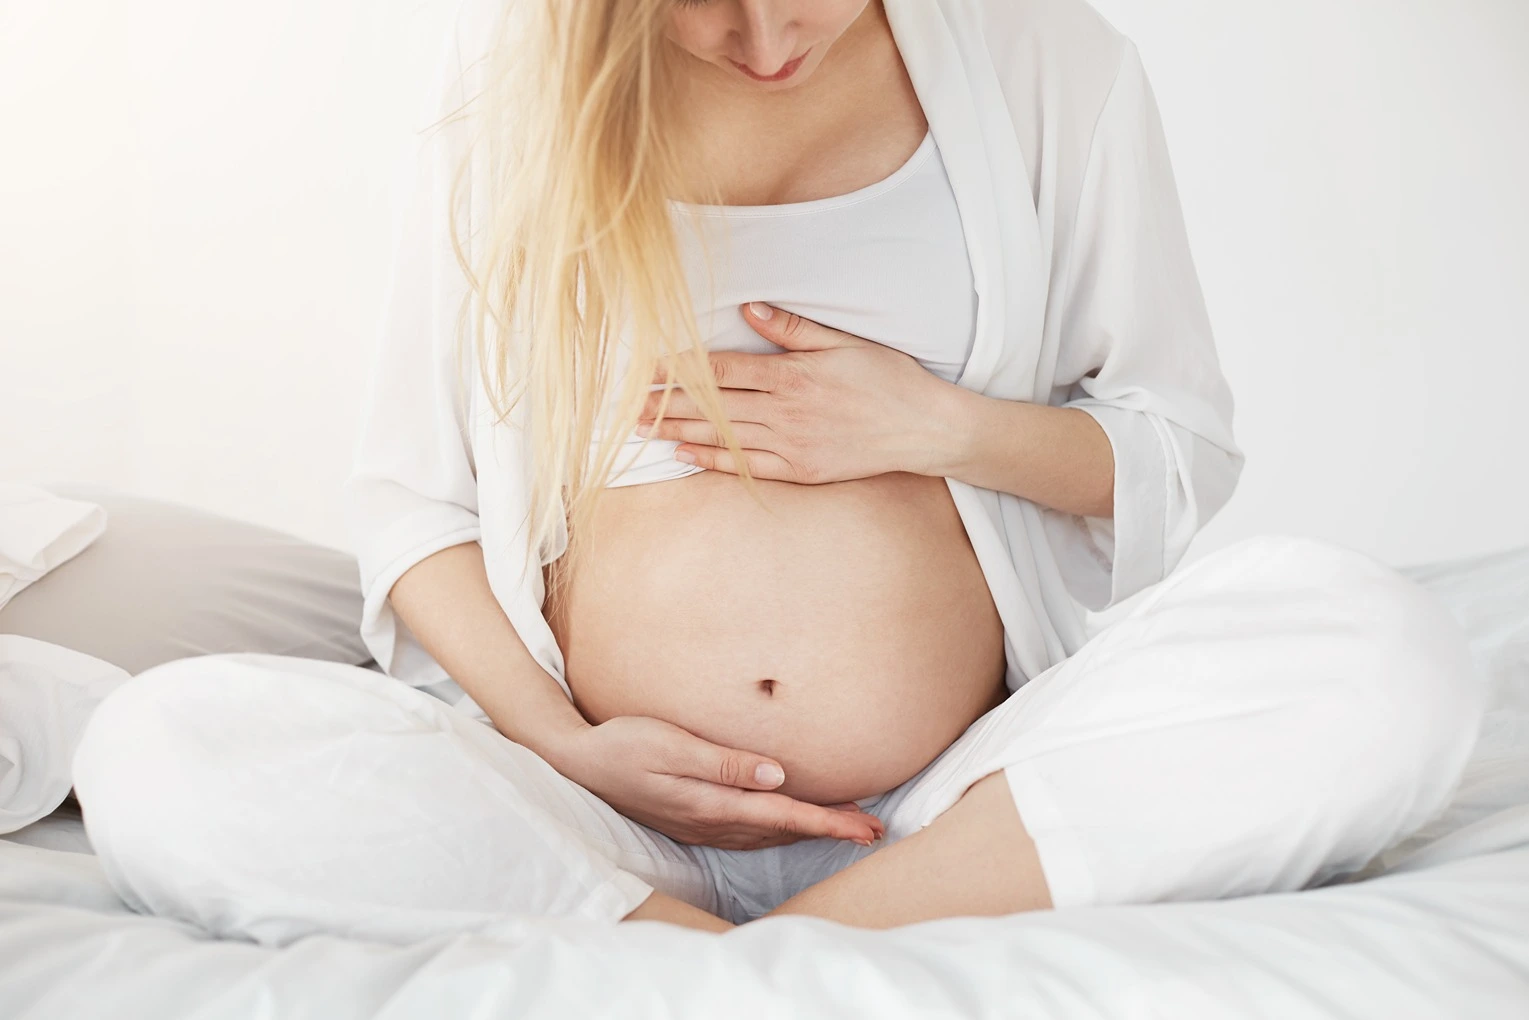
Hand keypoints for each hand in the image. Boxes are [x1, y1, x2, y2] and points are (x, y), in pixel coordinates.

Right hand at [541, 716, 884, 850]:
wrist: (578, 762)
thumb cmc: (623, 744)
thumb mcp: (672, 744)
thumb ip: (725, 762)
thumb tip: (779, 775)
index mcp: (712, 803)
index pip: (784, 814)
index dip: (829, 822)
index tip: (866, 827)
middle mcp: (712, 821)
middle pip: (784, 828)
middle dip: (830, 829)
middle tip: (874, 829)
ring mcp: (701, 824)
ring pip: (769, 831)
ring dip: (808, 828)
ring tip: (845, 824)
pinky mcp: (693, 818)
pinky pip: (750, 829)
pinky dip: (779, 826)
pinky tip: (789, 820)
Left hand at [636, 302, 960, 483]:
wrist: (923, 429)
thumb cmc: (888, 380)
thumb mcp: (845, 343)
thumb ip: (794, 329)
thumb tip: (752, 309)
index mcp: (794, 375)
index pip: (724, 371)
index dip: (682, 370)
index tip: (648, 368)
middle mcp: (787, 412)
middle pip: (714, 407)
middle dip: (667, 404)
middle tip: (627, 406)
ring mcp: (792, 445)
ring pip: (724, 438)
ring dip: (680, 434)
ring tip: (643, 431)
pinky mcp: (801, 470)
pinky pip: (748, 466)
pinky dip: (714, 462)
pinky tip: (685, 456)